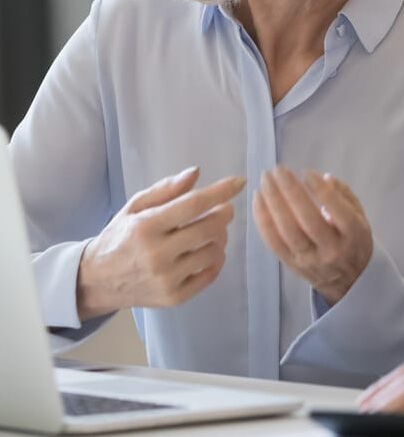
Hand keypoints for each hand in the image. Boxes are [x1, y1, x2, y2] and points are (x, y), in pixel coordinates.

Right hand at [77, 167, 243, 319]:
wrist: (96, 281)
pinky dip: (216, 260)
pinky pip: (210, 275)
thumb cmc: (120, 236)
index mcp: (146, 226)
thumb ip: (166, 189)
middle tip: (225, 209)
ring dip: (220, 237)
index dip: (220, 192)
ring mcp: (166, 279)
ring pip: (213, 251)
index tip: (239, 182)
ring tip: (212, 231)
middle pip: (209, 228)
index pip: (192, 205)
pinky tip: (208, 251)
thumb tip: (196, 173)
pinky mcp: (173, 298)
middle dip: (224, 214)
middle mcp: (156, 254)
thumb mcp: (135, 207)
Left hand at [253, 167, 371, 304]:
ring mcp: (309, 260)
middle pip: (307, 220)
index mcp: (353, 235)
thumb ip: (344, 195)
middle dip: (291, 192)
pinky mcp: (292, 265)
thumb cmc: (354, 241)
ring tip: (265, 180)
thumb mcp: (361, 216)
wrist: (349, 283)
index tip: (307, 172)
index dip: (321, 191)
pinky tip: (258, 200)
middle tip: (278, 170)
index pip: (337, 210)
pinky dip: (263, 220)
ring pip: (287, 231)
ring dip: (272, 203)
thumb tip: (324, 178)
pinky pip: (273, 242)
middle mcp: (331, 249)